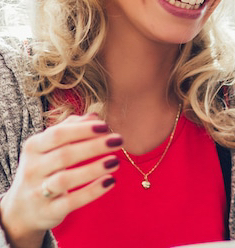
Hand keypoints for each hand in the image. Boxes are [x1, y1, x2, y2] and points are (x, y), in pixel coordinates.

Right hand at [0, 113, 121, 247]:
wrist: (21, 210)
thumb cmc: (44, 168)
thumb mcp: (50, 146)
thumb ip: (71, 128)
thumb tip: (94, 116)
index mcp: (33, 147)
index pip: (58, 134)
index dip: (82, 129)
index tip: (105, 126)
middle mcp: (32, 169)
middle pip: (64, 155)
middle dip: (94, 146)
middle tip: (118, 140)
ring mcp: (37, 192)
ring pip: (65, 179)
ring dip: (93, 169)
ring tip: (116, 161)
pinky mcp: (48, 212)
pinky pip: (71, 202)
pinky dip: (92, 191)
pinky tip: (110, 181)